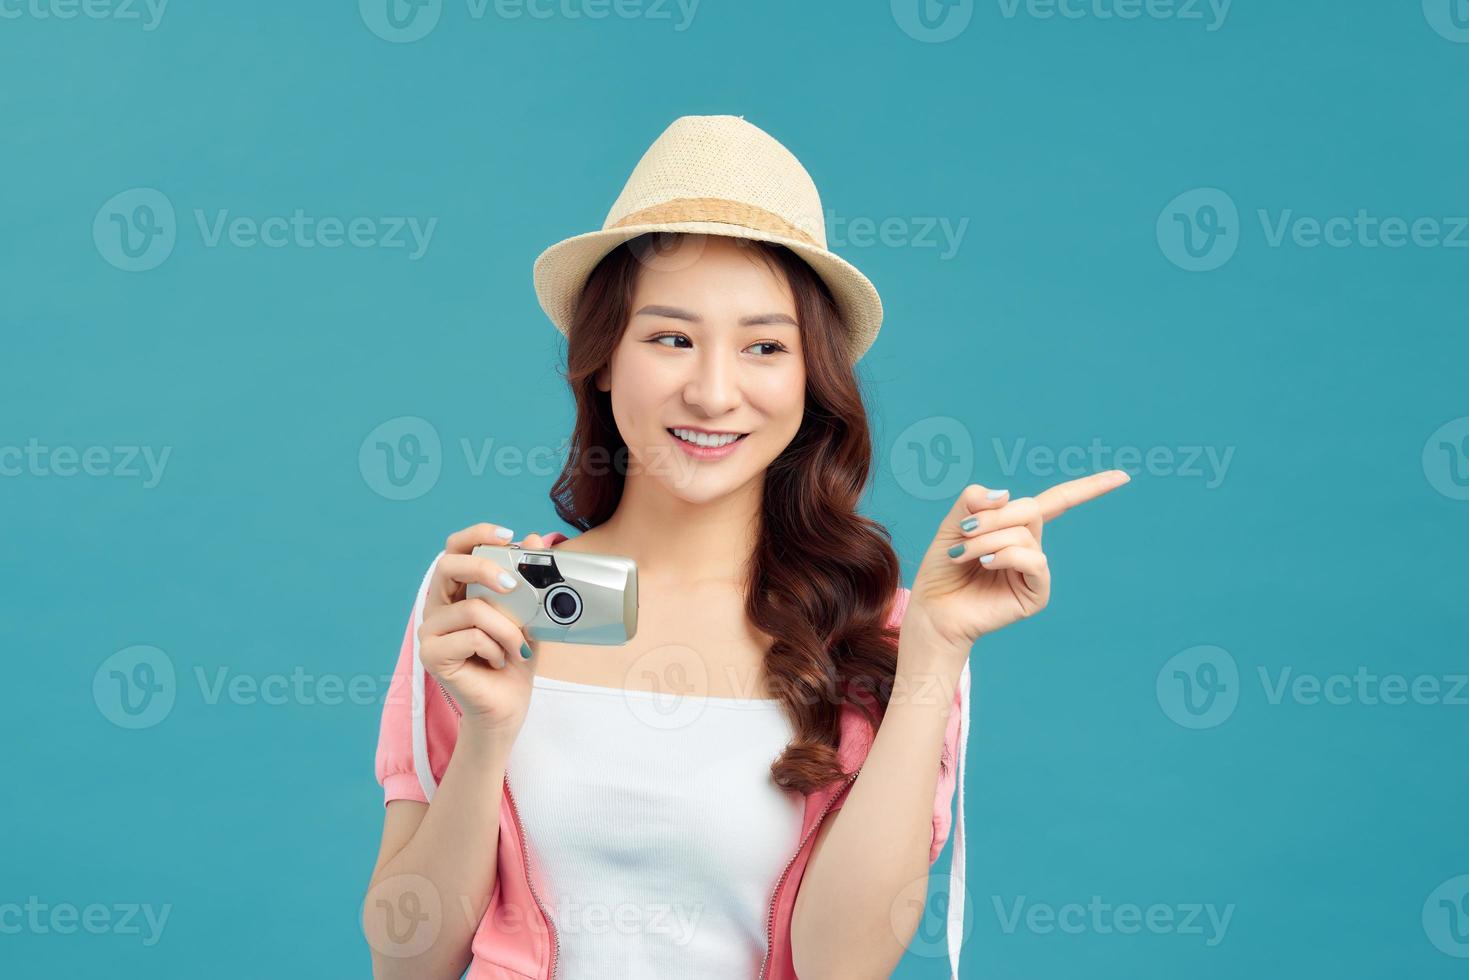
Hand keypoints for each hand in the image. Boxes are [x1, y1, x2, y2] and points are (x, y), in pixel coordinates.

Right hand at [418, 523, 549, 739]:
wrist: (508, 705)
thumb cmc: (513, 658)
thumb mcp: (528, 614)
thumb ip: (530, 580)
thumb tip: (535, 539)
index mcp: (456, 591)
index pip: (454, 548)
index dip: (477, 534)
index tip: (509, 536)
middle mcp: (436, 606)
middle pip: (447, 565)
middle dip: (486, 568)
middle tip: (515, 586)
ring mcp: (430, 631)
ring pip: (471, 609)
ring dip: (506, 627)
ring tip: (517, 647)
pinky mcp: (432, 655)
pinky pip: (470, 637)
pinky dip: (496, 647)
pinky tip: (499, 661)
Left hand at [908, 470, 1130, 650]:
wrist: (935, 608)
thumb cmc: (943, 568)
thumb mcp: (953, 524)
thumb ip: (973, 501)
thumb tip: (1006, 492)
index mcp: (1015, 526)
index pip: (1057, 501)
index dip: (1089, 488)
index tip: (1123, 476)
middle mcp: (1030, 545)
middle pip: (1031, 509)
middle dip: (994, 516)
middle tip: (964, 531)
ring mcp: (1035, 570)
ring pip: (1025, 534)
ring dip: (989, 539)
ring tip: (965, 554)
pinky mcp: (1036, 593)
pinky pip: (1034, 560)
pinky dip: (1007, 556)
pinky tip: (987, 564)